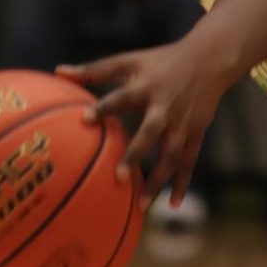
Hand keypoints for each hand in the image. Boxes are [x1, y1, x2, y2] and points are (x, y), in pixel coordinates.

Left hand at [57, 39, 232, 207]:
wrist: (208, 60)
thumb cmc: (159, 61)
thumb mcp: (129, 60)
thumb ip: (94, 70)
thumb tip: (58, 71)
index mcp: (145, 86)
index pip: (121, 97)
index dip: (103, 107)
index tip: (84, 119)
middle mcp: (165, 106)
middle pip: (150, 133)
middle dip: (136, 154)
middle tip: (119, 177)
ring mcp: (183, 122)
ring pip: (172, 155)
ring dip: (159, 180)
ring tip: (142, 204)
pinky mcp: (196, 133)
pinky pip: (189, 162)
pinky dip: (182, 183)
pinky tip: (173, 205)